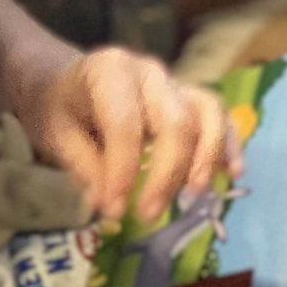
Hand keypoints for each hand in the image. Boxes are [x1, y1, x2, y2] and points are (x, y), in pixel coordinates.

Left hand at [16, 47, 234, 228]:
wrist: (65, 82)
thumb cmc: (59, 108)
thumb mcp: (55, 135)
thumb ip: (84, 166)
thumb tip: (110, 204)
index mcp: (109, 72)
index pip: (125, 125)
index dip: (123, 170)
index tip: (114, 210)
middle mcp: (149, 73)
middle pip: (175, 121)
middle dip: (166, 173)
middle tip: (148, 214)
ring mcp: (175, 83)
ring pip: (207, 115)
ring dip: (205, 159)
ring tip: (194, 195)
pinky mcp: (190, 99)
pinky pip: (219, 117)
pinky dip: (229, 144)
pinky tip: (231, 173)